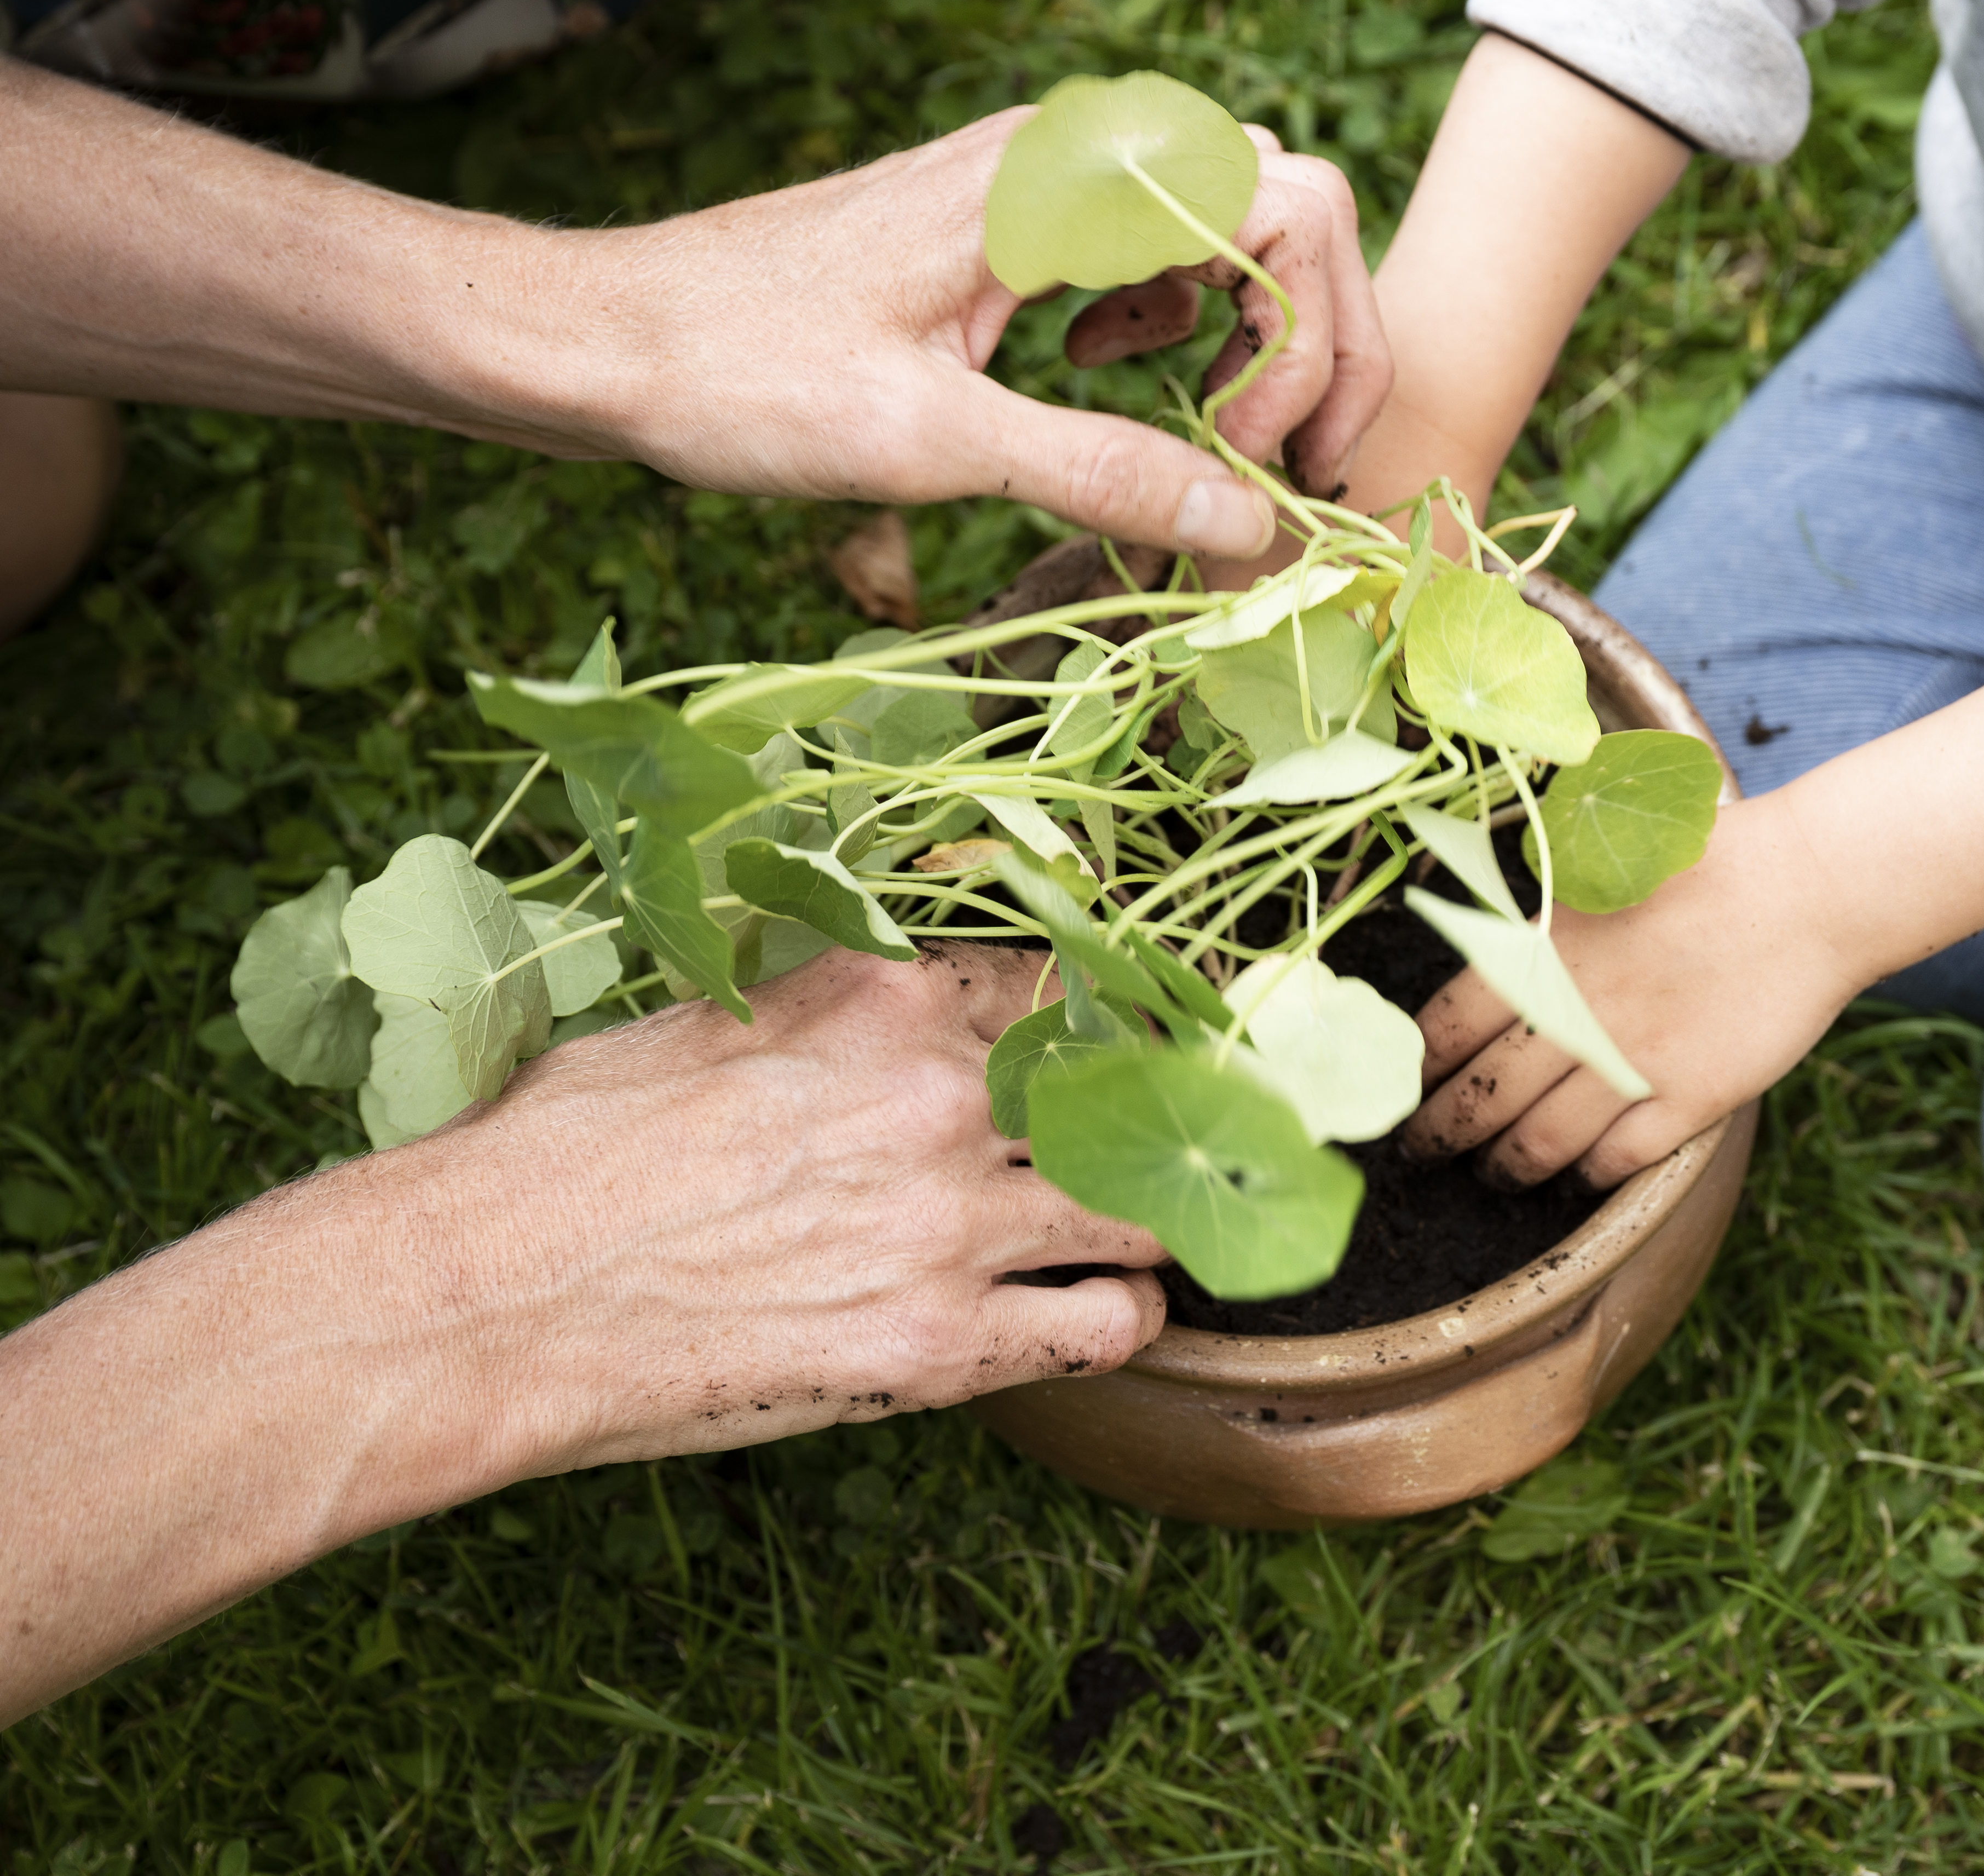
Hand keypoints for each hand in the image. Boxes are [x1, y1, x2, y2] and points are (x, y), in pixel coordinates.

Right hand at [452, 942, 1164, 1470]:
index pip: (1055, 986)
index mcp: (878, 997)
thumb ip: (821, 1013)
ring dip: (1147, 1218)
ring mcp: (950, 1221)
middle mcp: (935, 1095)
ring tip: (1136, 1233)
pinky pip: (1110, 1325)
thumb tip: (874, 1014)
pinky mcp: (941, 1342)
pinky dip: (1129, 1317)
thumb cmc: (562, 1156)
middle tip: (1152, 1143)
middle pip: (1118, 1089)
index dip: (1094, 1027)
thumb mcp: (701, 1023)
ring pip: (1139, 1205)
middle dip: (1141, 1118)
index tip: (1108, 1051)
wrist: (487, 1293)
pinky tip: (1110, 1311)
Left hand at [581, 110, 1387, 556]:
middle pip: (1284, 207)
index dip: (1309, 342)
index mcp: (1063, 184)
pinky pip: (1148, 246)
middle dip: (1311, 341)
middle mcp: (1066, 160)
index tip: (1255, 455)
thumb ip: (1103, 476)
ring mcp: (1041, 185)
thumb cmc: (743, 374)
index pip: (1290, 210)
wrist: (612, 338)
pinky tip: (1109, 378)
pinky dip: (1173, 320)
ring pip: (1225, 226)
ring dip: (1251, 334)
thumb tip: (1248, 531)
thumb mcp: (935, 444)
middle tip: (1280, 464)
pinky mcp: (1011, 224)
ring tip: (1214, 435)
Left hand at [1401, 798, 1865, 1188]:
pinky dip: (1584, 1176)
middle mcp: (1575, 1012)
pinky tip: (1575, 1175)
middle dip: (1441, 1135)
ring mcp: (1632, 1061)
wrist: (1804, 887)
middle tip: (1425, 1149)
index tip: (1402, 1089)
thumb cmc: (1702, 864)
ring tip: (1495, 1173)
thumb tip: (1482, 952)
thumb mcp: (1597, 869)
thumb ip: (1538, 921)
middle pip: (1479, 1098)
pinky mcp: (1690, 1097)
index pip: (1444, 1028)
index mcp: (1541, 952)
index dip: (1414, 1070)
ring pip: (1539, 1142)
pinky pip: (1616, 1159)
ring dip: (1506, 1167)